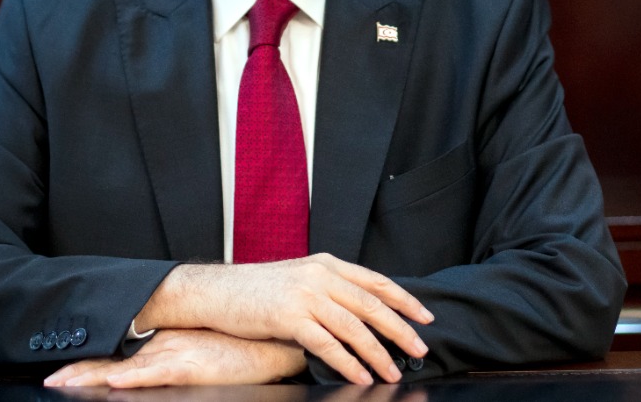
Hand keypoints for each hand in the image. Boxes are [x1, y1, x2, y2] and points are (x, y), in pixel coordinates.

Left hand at [43, 329, 305, 387]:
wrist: (268, 342)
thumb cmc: (234, 352)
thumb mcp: (195, 355)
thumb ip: (167, 364)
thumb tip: (139, 375)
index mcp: (159, 345)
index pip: (115, 356)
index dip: (83, 365)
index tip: (56, 373)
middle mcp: (160, 346)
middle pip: (110, 361)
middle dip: (77, 371)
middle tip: (48, 379)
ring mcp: (174, 353)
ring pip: (125, 368)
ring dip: (92, 376)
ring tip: (63, 382)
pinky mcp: (191, 365)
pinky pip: (157, 373)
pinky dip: (134, 378)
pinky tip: (115, 382)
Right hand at [133, 254, 433, 384]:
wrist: (214, 291)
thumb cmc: (256, 290)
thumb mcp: (298, 279)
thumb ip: (328, 289)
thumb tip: (360, 312)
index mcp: (326, 263)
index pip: (375, 281)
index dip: (404, 299)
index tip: (425, 317)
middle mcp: (319, 275)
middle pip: (371, 305)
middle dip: (400, 330)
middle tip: (420, 349)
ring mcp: (305, 295)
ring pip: (353, 328)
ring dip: (377, 354)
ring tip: (392, 373)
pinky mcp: (289, 317)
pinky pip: (327, 345)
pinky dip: (348, 363)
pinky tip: (360, 376)